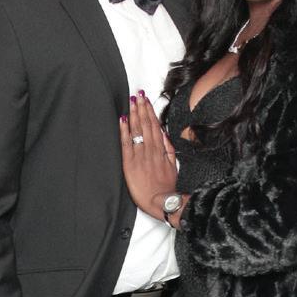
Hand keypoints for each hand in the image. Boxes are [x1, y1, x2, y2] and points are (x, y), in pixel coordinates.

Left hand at [119, 92, 176, 218]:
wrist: (161, 202)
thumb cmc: (167, 188)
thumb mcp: (173, 167)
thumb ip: (168, 149)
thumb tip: (165, 135)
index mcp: (160, 150)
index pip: (155, 126)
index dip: (150, 112)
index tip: (147, 101)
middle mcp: (150, 150)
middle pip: (146, 125)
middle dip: (141, 108)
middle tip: (138, 95)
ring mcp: (140, 156)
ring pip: (137, 131)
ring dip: (134, 114)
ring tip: (131, 101)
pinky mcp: (130, 164)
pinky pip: (126, 143)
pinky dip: (124, 130)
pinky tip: (122, 119)